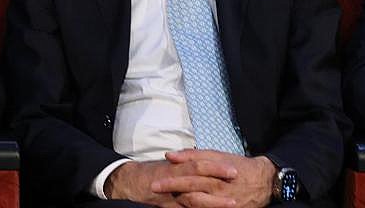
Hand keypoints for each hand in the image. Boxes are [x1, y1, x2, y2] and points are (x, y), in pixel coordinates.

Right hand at [105, 159, 234, 207]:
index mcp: (174, 169)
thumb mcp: (167, 165)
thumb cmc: (149, 173)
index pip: (197, 165)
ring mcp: (171, 199)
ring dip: (215, 203)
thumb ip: (184, 164)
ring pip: (194, 201)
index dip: (216, 167)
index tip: (234, 169)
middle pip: (199, 182)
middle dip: (219, 183)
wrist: (126, 183)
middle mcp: (173, 183)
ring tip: (233, 204)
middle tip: (238, 182)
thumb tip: (203, 162)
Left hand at [152, 151, 276, 207]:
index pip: (189, 176)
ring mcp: (224, 203)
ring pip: (199, 205)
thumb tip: (170, 155)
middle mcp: (219, 189)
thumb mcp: (218, 155)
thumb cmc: (238, 165)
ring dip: (181, 204)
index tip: (154, 182)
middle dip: (171, 192)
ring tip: (164, 204)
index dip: (171, 180)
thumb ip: (193, 155)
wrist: (265, 181)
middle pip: (191, 192)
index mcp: (215, 173)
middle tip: (154, 191)